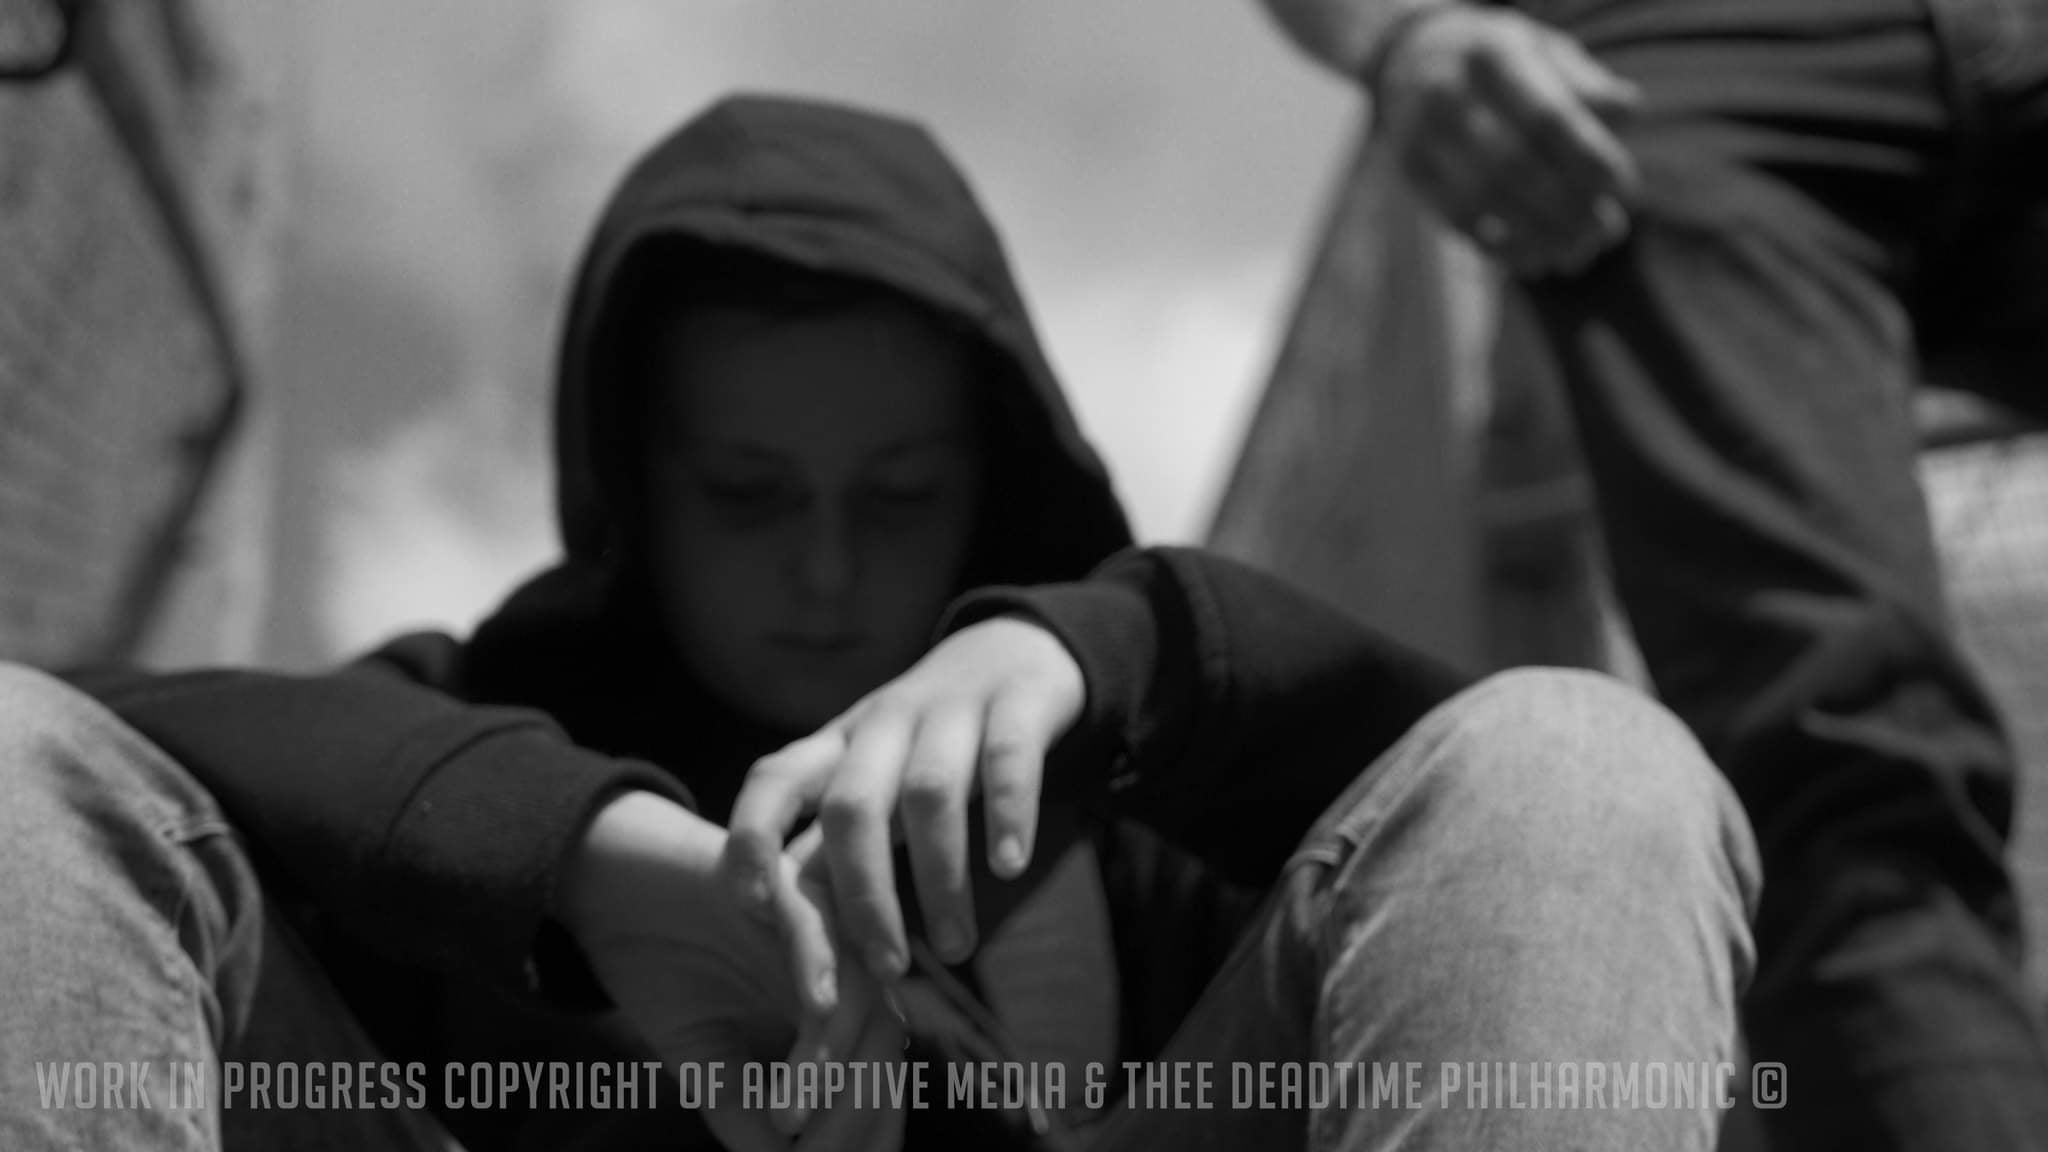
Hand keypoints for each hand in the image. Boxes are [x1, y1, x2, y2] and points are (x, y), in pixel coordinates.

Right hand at [556, 791, 901, 1150]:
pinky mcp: (780, 879)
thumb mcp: (704, 1062)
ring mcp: (818, 919)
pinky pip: (817, 926)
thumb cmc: (663, 970)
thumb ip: (746, 1110)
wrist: (610, 887)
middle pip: (884, 1040)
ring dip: (832, 1062)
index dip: (863, 1130)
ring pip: (861, 994)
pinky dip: (819, 971)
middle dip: (852, 1110)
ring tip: (789, 1114)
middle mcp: (843, 961)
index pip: (877, 1075)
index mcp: (836, 1004)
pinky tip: (811, 1013)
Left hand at [724, 616, 1084, 980]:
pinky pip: (1006, 756)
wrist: (1015, 650)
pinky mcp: (1016, 701)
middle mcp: (884, 723)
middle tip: (886, 968)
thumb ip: (839, 849)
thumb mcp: (875, 780)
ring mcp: (950, 709)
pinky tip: (1008, 866)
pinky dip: (1007, 813)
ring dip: (939, 878)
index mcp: (839, 744)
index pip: (774, 779)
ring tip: (957, 947)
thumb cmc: (930, 742)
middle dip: (863, 896)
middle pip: (853, 807)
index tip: (752, 905)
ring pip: (929, 793)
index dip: (752, 835)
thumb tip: (805, 954)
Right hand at [1375, 4, 1641, 275]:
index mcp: (1493, 55)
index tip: (1625, 191)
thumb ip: (1586, 84)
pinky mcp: (1410, 172)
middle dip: (1566, 207)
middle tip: (1607, 233)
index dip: (1588, 160)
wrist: (1412, 59)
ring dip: (1537, 236)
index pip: (1546, 118)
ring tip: (1578, 254)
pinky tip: (1536, 259)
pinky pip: (1457, 221)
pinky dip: (1502, 248)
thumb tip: (1629, 112)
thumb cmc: (1502, 63)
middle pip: (1513, 165)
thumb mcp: (1545, 53)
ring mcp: (1420, 135)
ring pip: (1482, 201)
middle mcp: (1448, 93)